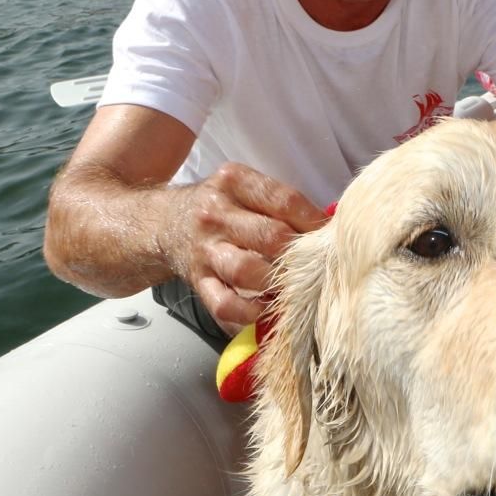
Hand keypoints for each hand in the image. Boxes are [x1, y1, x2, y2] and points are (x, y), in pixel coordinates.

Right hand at [165, 163, 327, 332]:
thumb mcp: (245, 188)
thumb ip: (282, 202)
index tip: (330, 238)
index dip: (313, 222)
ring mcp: (205, 250)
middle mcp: (215, 214)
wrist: (165, 223)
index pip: (285, 201)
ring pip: (246, 270)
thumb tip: (330, 228)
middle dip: (299, 255)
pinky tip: (267, 309)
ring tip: (294, 288)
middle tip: (317, 267)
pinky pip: (224, 304)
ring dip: (276, 283)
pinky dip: (249, 313)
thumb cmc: (222, 207)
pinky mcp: (198, 281)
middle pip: (270, 236)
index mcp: (234, 182)